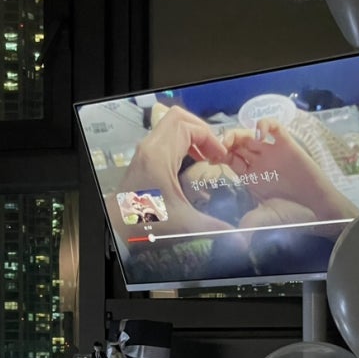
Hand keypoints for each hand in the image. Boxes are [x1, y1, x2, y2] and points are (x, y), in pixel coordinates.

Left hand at [112, 106, 235, 238]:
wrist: (117, 228)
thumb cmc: (148, 223)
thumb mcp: (184, 224)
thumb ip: (213, 227)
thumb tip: (241, 239)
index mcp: (159, 155)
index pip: (189, 126)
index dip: (209, 137)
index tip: (220, 156)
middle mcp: (150, 147)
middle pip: (178, 118)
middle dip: (201, 129)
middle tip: (213, 150)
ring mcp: (144, 151)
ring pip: (170, 125)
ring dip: (190, 134)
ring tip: (205, 155)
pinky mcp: (142, 157)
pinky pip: (164, 136)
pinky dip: (180, 141)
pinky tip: (191, 161)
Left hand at [223, 119, 358, 225]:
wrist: (317, 208)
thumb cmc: (292, 214)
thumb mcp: (265, 219)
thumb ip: (249, 222)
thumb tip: (234, 234)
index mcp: (248, 176)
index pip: (228, 158)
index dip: (218, 155)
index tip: (211, 158)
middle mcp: (258, 162)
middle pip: (236, 144)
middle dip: (225, 141)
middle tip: (219, 145)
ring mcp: (272, 152)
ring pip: (251, 134)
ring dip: (239, 132)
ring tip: (234, 140)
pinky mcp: (288, 145)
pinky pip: (275, 128)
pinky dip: (265, 125)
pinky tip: (260, 134)